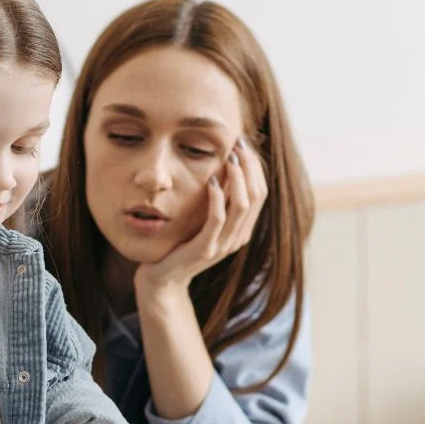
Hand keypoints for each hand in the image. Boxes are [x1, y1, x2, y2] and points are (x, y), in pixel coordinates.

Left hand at [134, 138, 267, 296]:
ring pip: (243, 205)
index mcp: (242, 230)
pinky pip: (217, 219)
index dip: (255, 167)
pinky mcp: (205, 249)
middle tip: (238, 144)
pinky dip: (218, 197)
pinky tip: (211, 181)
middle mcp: (238, 238)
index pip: (261, 193)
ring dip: (237, 177)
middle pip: (257, 195)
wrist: (163, 280)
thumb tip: (223, 167)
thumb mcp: (203, 221)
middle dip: (250, 166)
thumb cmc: (181, 246)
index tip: (243, 144)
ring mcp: (223, 245)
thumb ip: (217, 202)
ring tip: (228, 157)